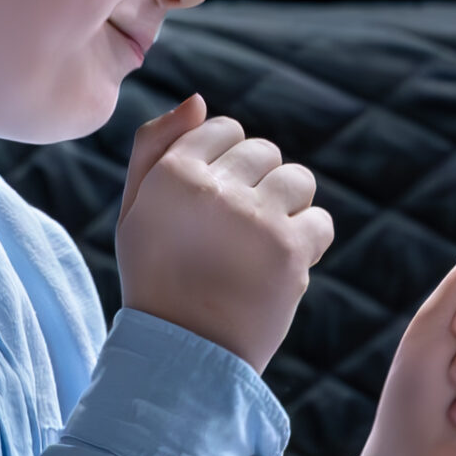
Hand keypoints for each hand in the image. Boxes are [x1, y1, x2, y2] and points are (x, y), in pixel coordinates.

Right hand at [115, 94, 333, 374]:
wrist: (182, 354)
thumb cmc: (157, 280)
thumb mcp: (135, 212)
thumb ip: (155, 148)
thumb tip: (200, 101)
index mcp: (171, 172)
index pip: (224, 128)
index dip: (228, 165)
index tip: (217, 204)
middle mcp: (212, 188)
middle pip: (265, 152)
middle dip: (260, 184)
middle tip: (238, 232)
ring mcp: (254, 217)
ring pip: (298, 180)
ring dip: (289, 208)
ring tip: (263, 245)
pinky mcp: (288, 249)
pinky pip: (320, 221)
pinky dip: (308, 243)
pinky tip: (281, 266)